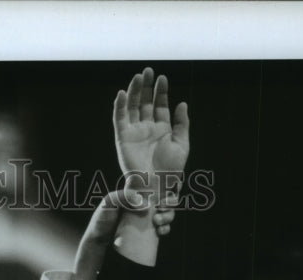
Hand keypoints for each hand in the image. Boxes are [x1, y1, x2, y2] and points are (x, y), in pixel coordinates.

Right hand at [114, 67, 189, 213]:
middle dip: (146, 87)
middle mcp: (146, 129)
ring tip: (138, 76)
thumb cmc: (171, 170)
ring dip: (134, 91)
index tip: (162, 78)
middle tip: (148, 70)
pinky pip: (120, 119)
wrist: (157, 186)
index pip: (159, 105)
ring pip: (132, 107)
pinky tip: (123, 93)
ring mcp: (134, 133)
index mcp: (162, 130)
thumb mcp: (182, 144)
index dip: (160, 91)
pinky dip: (120, 106)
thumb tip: (182, 103)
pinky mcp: (123, 138)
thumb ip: (183, 123)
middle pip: (145, 103)